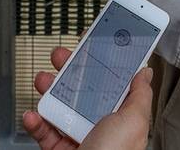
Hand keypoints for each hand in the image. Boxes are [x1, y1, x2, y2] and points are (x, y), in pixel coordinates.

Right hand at [23, 47, 152, 149]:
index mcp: (122, 115)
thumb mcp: (135, 120)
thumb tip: (146, 72)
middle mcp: (100, 124)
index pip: (113, 80)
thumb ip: (140, 95)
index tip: (95, 41)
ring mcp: (77, 136)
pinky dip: (35, 120)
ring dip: (48, 89)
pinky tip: (34, 112)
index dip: (104, 59)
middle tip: (61, 55)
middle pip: (83, 88)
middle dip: (70, 69)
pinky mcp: (58, 149)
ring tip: (42, 80)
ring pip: (60, 105)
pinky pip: (43, 131)